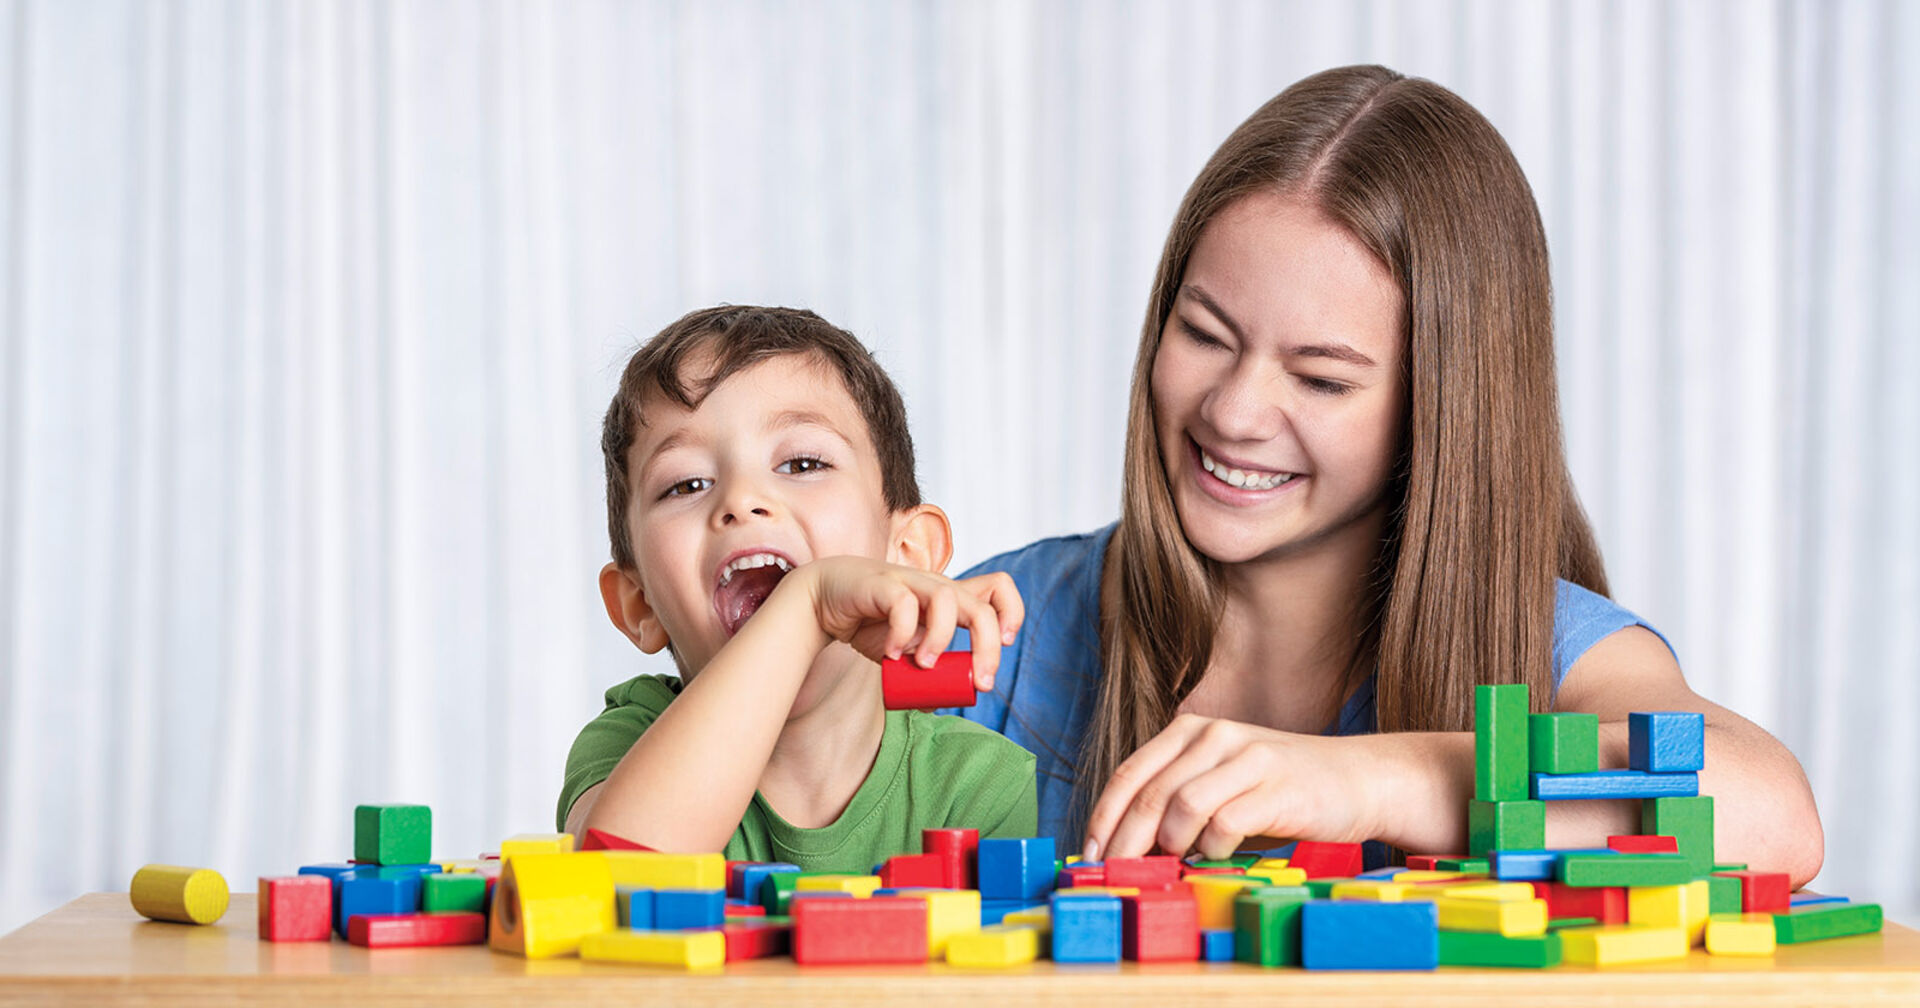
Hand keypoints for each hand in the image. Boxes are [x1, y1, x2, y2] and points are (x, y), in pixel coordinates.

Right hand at [798, 557, 1022, 691]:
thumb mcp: (906, 651)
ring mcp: (911, 583)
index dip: (1011, 613)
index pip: (998, 587)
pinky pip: (903, 604)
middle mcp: (936, 587)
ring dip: (942, 640)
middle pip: (982, 606)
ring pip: (947, 600)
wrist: (822, 601)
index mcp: (949, 599)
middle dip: (988, 648)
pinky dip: (901, 634)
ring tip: (923, 664)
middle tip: (979, 682)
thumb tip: (938, 703)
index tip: (1004, 645)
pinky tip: (890, 654)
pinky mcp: (882, 584)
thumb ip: (923, 673)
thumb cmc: (870, 624)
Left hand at [1080, 713, 1380, 860]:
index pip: (1130, 773)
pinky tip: (1219, 854)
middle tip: (1119, 874)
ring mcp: (1248, 758)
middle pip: (1150, 793)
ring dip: (1173, 843)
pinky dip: (1213, 847)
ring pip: (1182, 805)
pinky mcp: (1277, 786)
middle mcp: (1215, 736)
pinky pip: (1225, 822)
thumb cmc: (1278, 791)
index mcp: (1191, 731)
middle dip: (1125, 841)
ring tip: (1181, 859)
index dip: (1104, 817)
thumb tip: (1125, 847)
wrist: (1357, 780)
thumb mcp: (1221, 783)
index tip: (1090, 855)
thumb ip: (1176, 802)